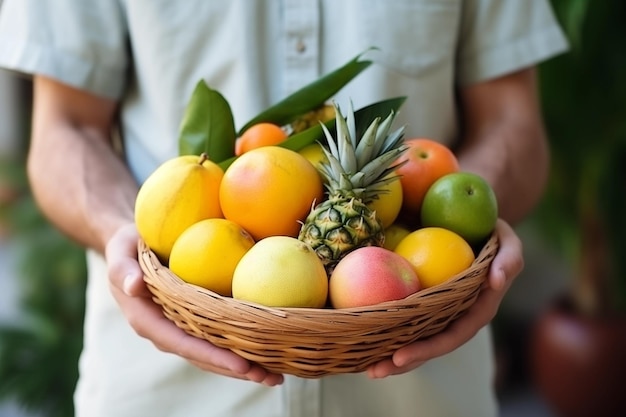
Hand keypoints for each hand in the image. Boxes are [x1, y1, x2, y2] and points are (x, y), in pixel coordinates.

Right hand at [105, 223, 283, 385]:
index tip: (241, 365)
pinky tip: (270, 350)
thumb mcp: (120, 251)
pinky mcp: (195, 322)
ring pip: (214, 354)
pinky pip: (218, 338)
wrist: (132, 248)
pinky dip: (242, 347)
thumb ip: (123, 269)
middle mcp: (166, 331)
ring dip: (245, 366)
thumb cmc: (127, 246)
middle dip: (236, 369)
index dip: (211, 355)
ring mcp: (182, 329)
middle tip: (270, 376)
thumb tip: (134, 286)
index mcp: (148, 320)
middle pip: (203, 357)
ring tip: (276, 375)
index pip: (182, 343)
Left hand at [367, 219, 523, 377]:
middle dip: (403, 362)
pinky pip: (403, 316)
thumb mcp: (508, 241)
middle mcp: (457, 317)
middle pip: (429, 346)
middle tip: (374, 371)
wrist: (474, 222)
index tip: (400, 356)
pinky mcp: (423, 300)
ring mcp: (440, 311)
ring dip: (390, 355)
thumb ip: (510, 259)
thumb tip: (496, 280)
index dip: (428, 349)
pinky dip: (384, 328)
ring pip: (414, 337)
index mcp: (476, 310)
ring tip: (364, 367)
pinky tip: (359, 335)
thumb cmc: (492, 233)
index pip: (452, 336)